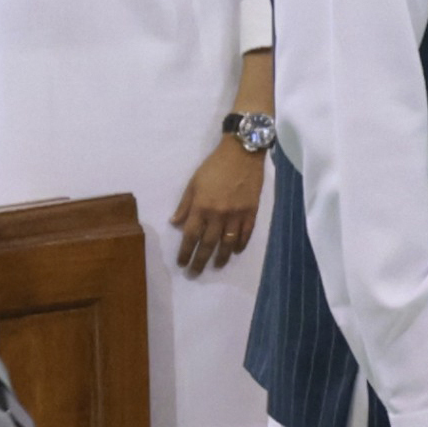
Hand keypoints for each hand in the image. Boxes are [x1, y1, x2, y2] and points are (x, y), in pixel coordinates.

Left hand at [170, 139, 262, 275]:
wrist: (243, 153)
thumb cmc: (214, 166)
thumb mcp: (193, 183)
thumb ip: (185, 205)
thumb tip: (175, 224)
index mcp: (201, 206)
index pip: (190, 236)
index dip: (185, 251)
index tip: (181, 263)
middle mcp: (218, 214)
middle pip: (208, 243)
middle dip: (200, 260)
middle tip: (194, 273)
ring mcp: (237, 214)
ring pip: (227, 242)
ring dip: (220, 257)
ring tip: (216, 266)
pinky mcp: (252, 211)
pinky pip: (246, 232)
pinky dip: (240, 243)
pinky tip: (235, 251)